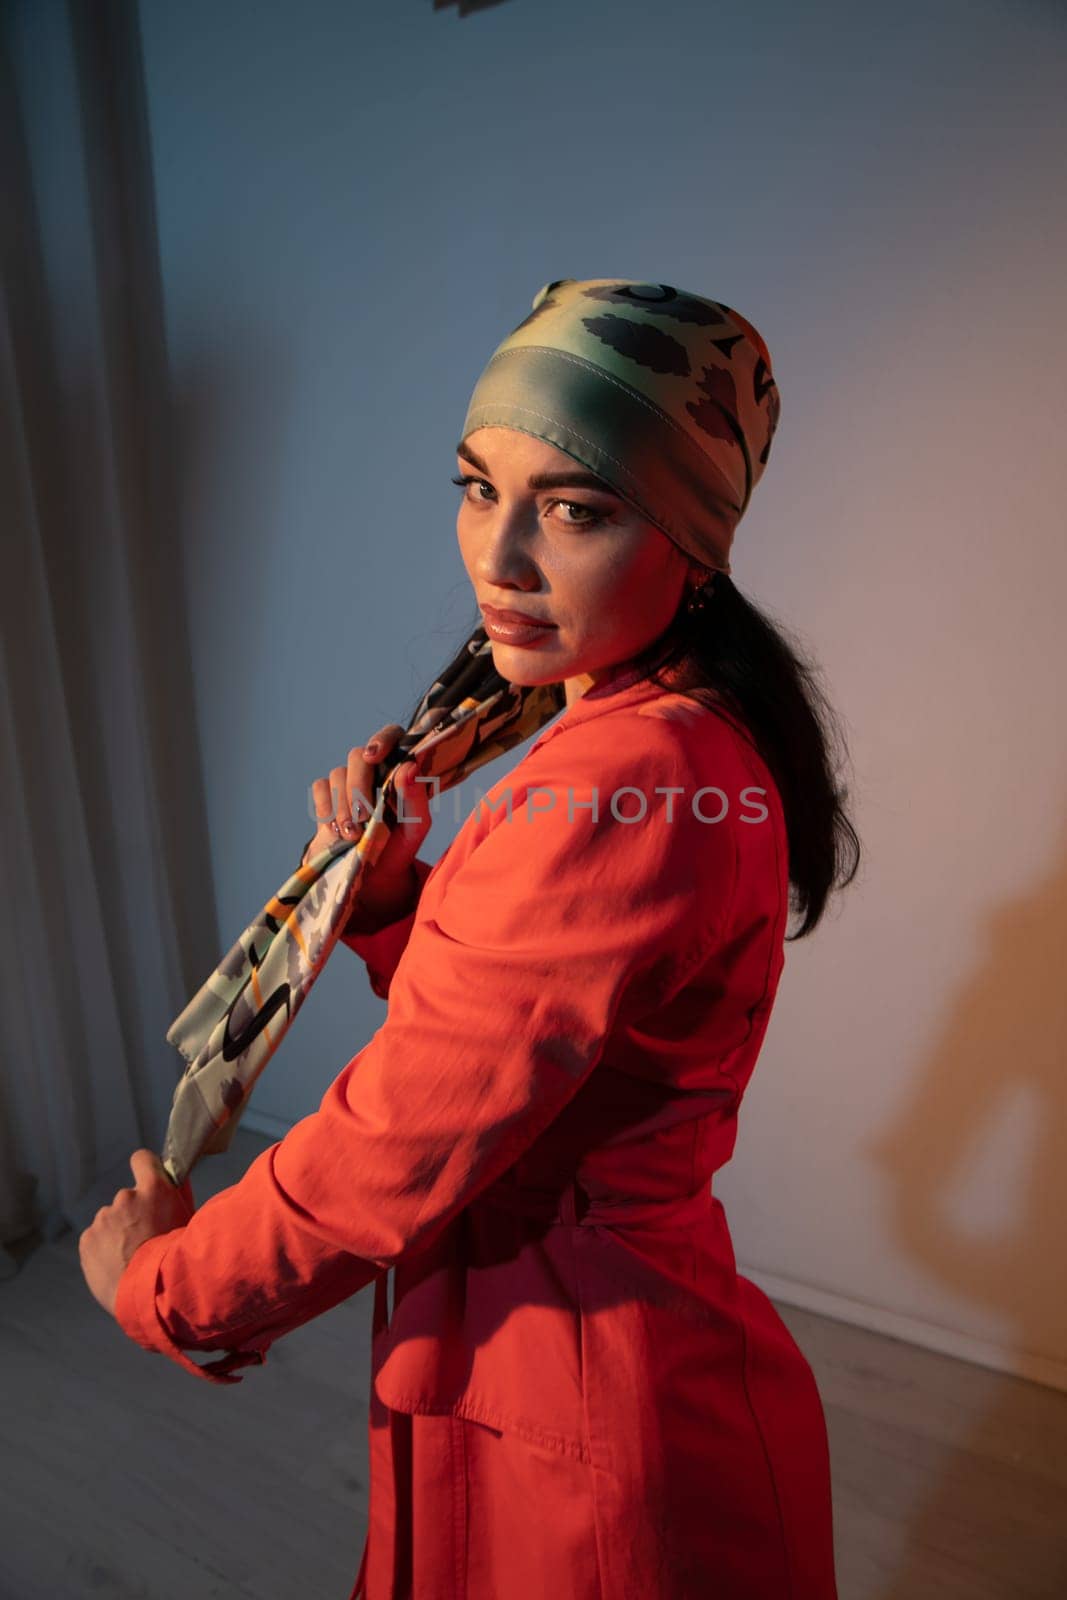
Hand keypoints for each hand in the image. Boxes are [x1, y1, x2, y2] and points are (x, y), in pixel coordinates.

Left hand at [78, 1149, 194, 1318]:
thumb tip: (176, 1180)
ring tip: (131, 1259)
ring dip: (118, 1233)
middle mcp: (125, 1198)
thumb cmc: (177, 1259)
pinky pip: (96, 1239)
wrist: (150, 1295)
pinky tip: (117, 1266)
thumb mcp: (188, 1223)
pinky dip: (103, 1249)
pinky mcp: (87, 1239)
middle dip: (134, 1214)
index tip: (148, 1183)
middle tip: (146, 1239)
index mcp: (154, 1189)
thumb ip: (179, 1198)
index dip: (146, 1169)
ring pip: (111, 1221)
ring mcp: (103, 1219)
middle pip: (128, 1199)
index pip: (143, 1159)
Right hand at [305, 725, 433, 929]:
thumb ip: (416, 798)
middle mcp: (372, 772)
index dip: (381, 739)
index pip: (391, 737)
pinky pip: (320, 788)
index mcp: (398, 772)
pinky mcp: (326, 798)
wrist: (371, 880)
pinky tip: (337, 830)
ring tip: (352, 836)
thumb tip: (409, 767)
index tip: (373, 756)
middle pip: (356, 755)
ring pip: (336, 774)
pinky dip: (326, 809)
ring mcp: (347, 783)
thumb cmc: (399, 849)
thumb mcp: (416, 829)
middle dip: (357, 786)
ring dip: (343, 806)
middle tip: (364, 818)